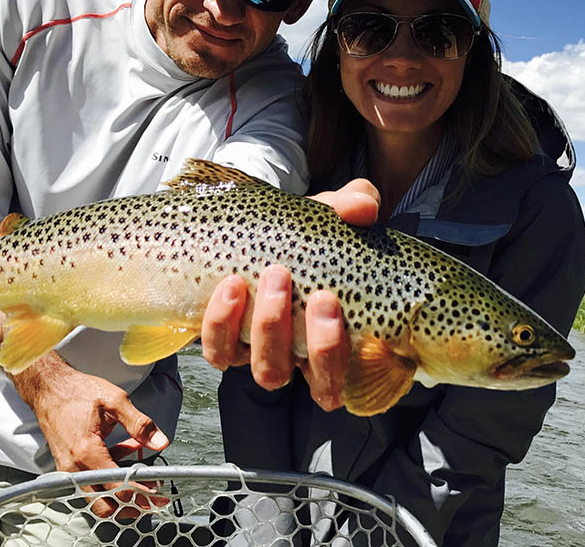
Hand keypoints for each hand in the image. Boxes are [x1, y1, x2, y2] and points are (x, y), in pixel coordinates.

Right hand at [15, 356, 169, 517]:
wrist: (49, 389)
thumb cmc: (77, 392)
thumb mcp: (115, 401)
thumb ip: (139, 424)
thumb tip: (160, 441)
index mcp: (87, 452)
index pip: (118, 488)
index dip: (141, 494)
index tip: (158, 495)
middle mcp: (74, 468)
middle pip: (105, 505)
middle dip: (131, 504)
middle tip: (152, 497)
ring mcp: (69, 470)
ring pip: (98, 497)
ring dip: (122, 490)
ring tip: (143, 474)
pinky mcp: (69, 468)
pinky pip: (92, 481)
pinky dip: (111, 474)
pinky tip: (127, 452)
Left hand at [201, 178, 378, 408]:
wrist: (249, 229)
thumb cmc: (300, 232)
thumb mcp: (329, 213)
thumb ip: (353, 205)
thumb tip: (364, 208)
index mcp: (332, 338)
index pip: (341, 378)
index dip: (337, 356)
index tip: (333, 302)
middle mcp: (297, 356)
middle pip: (315, 380)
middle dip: (319, 343)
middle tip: (318, 294)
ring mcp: (258, 353)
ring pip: (268, 371)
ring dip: (272, 328)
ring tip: (274, 276)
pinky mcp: (222, 342)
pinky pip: (220, 352)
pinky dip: (224, 323)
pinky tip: (232, 286)